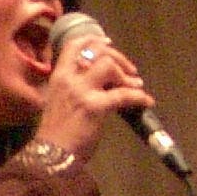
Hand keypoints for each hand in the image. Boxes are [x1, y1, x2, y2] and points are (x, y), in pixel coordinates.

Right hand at [29, 26, 153, 163]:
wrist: (51, 156)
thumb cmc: (56, 133)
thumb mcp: (59, 102)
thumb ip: (74, 87)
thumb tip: (101, 82)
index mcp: (59, 76)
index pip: (74, 45)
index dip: (93, 39)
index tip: (108, 42)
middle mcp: (68, 79)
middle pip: (97, 51)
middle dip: (119, 58)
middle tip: (131, 71)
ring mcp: (80, 91)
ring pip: (108, 65)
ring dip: (126, 75)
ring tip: (136, 86)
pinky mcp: (94, 107)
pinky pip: (123, 94)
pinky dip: (138, 96)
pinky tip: (146, 101)